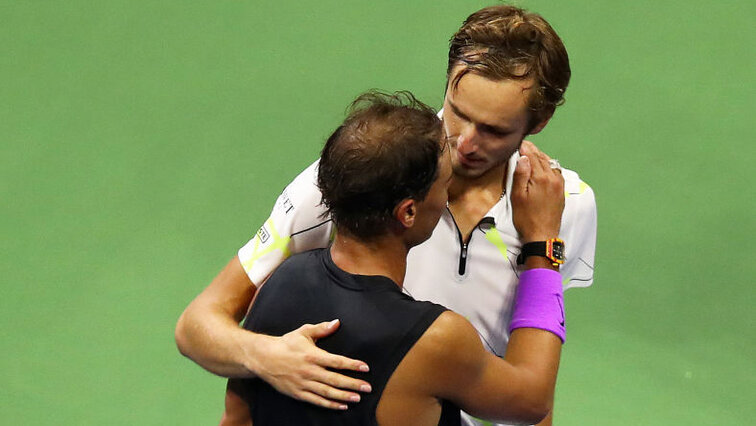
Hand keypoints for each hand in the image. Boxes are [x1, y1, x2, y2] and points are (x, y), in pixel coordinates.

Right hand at [253, 319, 371, 409]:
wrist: (263, 358)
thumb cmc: (286, 344)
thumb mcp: (303, 332)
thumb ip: (321, 328)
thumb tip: (337, 322)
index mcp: (312, 355)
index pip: (337, 361)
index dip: (352, 365)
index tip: (365, 368)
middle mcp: (309, 371)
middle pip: (335, 379)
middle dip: (353, 384)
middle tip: (367, 388)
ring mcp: (303, 383)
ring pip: (327, 392)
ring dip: (343, 396)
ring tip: (357, 398)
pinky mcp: (298, 393)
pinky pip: (316, 400)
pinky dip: (329, 404)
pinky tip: (341, 405)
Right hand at [511, 141, 564, 242]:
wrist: (542, 235)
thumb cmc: (527, 218)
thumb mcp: (517, 197)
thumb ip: (520, 175)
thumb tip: (523, 158)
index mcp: (541, 178)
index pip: (532, 156)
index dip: (525, 148)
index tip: (519, 143)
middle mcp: (553, 178)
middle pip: (542, 158)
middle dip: (533, 150)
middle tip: (524, 145)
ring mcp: (559, 184)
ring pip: (550, 163)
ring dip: (541, 157)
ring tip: (531, 154)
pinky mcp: (561, 191)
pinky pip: (556, 172)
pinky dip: (548, 166)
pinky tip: (543, 167)